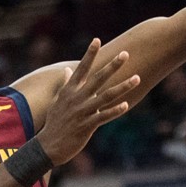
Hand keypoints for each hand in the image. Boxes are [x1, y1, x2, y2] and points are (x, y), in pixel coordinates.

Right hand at [36, 39, 139, 163]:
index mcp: (69, 91)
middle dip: (112, 66)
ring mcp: (82, 111)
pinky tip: (126, 104)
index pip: (81, 68)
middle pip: (98, 78)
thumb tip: (68, 69)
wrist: (48, 146)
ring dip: (123, 87)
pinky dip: (115, 110)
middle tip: (125, 54)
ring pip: (106, 96)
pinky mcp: (87, 125)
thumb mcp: (58, 101)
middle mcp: (76, 98)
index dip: (89, 54)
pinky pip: (104, 116)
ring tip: (137, 78)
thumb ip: (65, 84)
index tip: (97, 40)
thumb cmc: (54, 123)